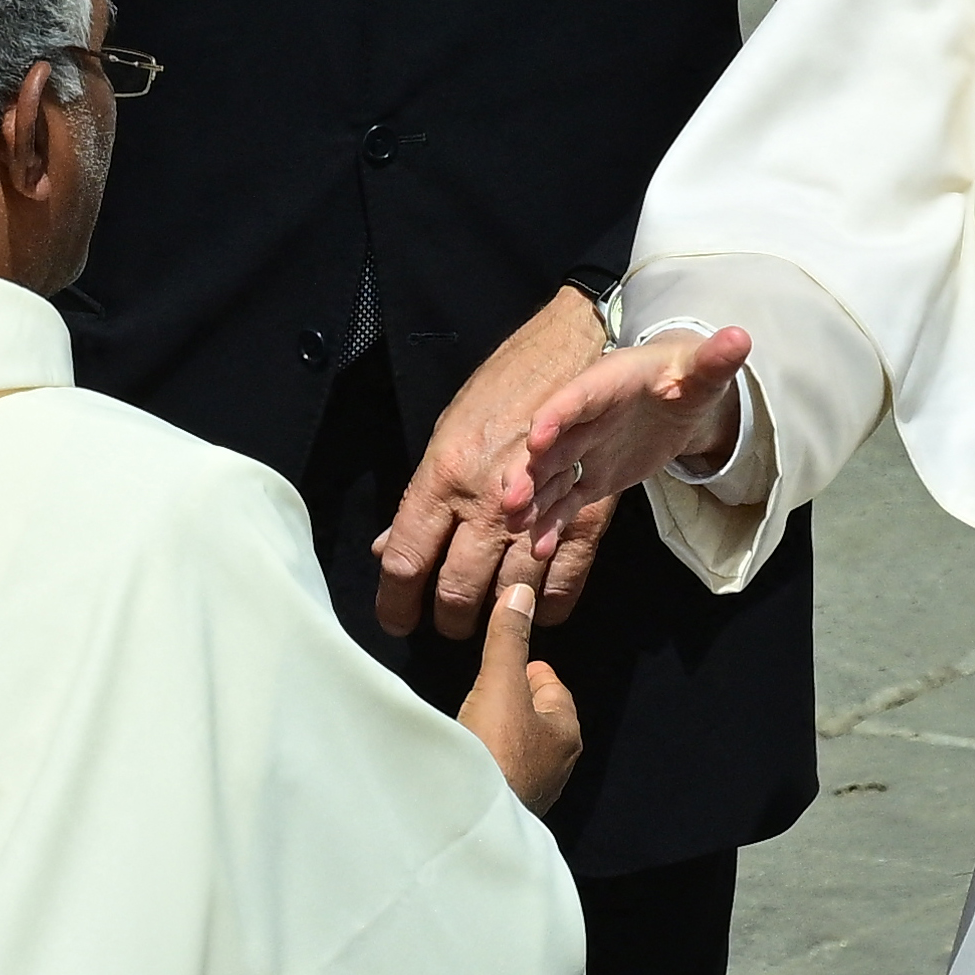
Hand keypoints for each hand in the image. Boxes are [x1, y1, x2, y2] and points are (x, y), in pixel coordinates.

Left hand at [382, 290, 619, 640]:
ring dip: (497, 617)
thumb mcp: (447, 435)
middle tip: (446, 624)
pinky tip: (538, 609)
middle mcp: (486, 499)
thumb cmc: (504, 387)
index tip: (396, 620)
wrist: (575, 350)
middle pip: (457, 588)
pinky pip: (564, 580)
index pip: (407, 559)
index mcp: (443, 476)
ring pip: (510, 592)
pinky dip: (550, 604)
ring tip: (489, 622)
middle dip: (448, 619)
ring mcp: (539, 509)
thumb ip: (421, 500)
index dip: (396, 602)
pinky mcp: (584, 512)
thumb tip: (390, 549)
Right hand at [457, 530, 584, 811]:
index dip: (524, 668)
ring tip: (468, 721)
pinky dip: (486, 759)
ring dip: (496, 731)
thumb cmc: (494, 749)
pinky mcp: (508, 807)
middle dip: (509, 700)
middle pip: (533, 715)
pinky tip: (465, 756)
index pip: (551, 685)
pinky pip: (500, 770)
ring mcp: (534, 789)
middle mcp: (559, 763)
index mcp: (566, 731)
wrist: (471, 820)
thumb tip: (521, 591)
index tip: (498, 664)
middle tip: (479, 690)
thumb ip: (507, 639)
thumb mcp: (499, 684)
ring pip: (517, 745)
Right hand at [502, 323, 756, 554]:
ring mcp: (583, 451)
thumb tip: (741, 337)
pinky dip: (552, 523)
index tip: (536, 438)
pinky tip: (540, 549)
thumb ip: (716, 360)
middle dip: (528, 470)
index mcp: (604, 385)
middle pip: (550, 444)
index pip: (576, 398)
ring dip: (531, 501)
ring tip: (516, 525)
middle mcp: (583, 419)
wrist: (677, 398)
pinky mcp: (590, 478)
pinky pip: (567, 502)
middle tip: (511, 497)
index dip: (555, 416)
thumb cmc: (684, 376)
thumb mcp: (702, 370)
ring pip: (550, 477)